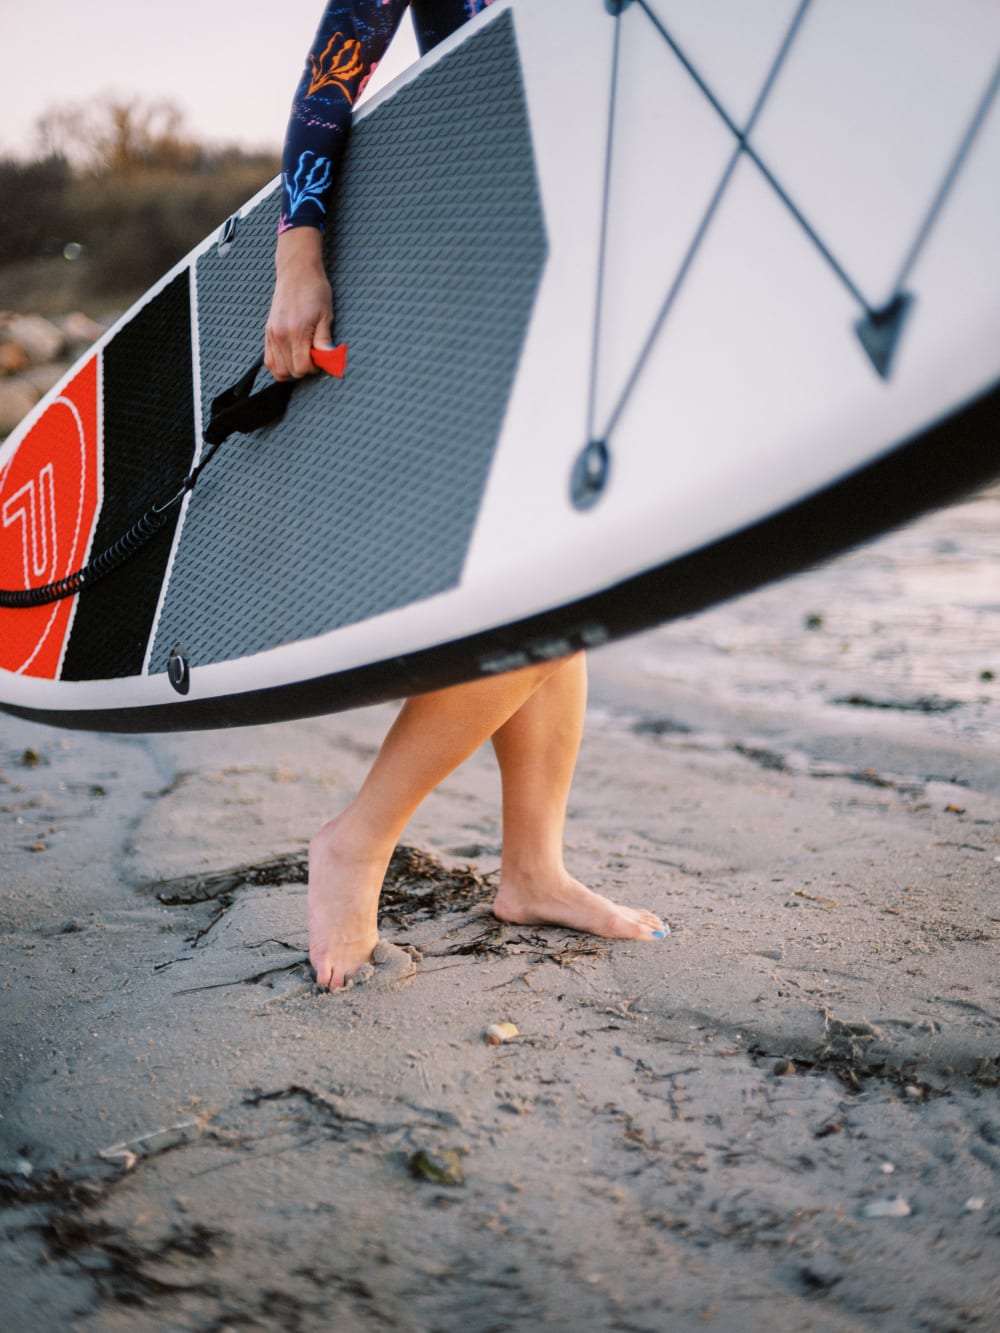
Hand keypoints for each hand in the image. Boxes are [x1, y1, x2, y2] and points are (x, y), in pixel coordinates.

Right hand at [265, 227, 333, 379]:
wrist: (296, 272)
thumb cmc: (314, 290)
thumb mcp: (326, 315)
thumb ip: (325, 341)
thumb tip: (329, 362)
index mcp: (296, 331)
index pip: (302, 367)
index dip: (314, 368)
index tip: (321, 359)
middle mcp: (280, 335)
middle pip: (289, 371)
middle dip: (304, 370)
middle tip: (314, 357)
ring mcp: (271, 335)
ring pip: (277, 370)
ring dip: (292, 370)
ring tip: (303, 358)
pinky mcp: (267, 333)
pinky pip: (268, 361)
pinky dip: (280, 365)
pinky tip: (291, 358)